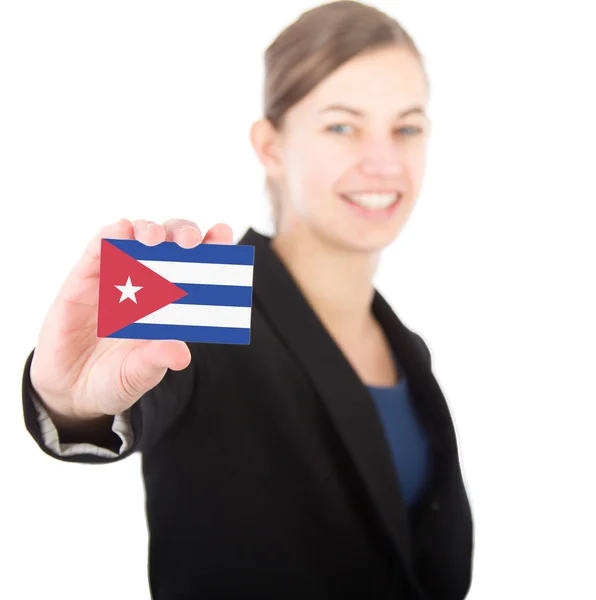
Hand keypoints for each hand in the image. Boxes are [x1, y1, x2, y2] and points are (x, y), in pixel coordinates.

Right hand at [29, 218, 232, 425]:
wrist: (70, 390)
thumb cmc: (115, 378)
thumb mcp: (138, 375)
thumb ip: (156, 361)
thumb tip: (181, 356)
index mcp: (174, 302)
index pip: (199, 266)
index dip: (212, 247)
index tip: (223, 235)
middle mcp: (150, 282)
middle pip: (171, 242)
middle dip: (183, 233)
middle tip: (189, 241)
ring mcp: (118, 275)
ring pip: (137, 236)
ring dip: (148, 229)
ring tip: (154, 238)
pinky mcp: (86, 276)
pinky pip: (99, 247)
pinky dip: (111, 234)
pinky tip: (120, 230)